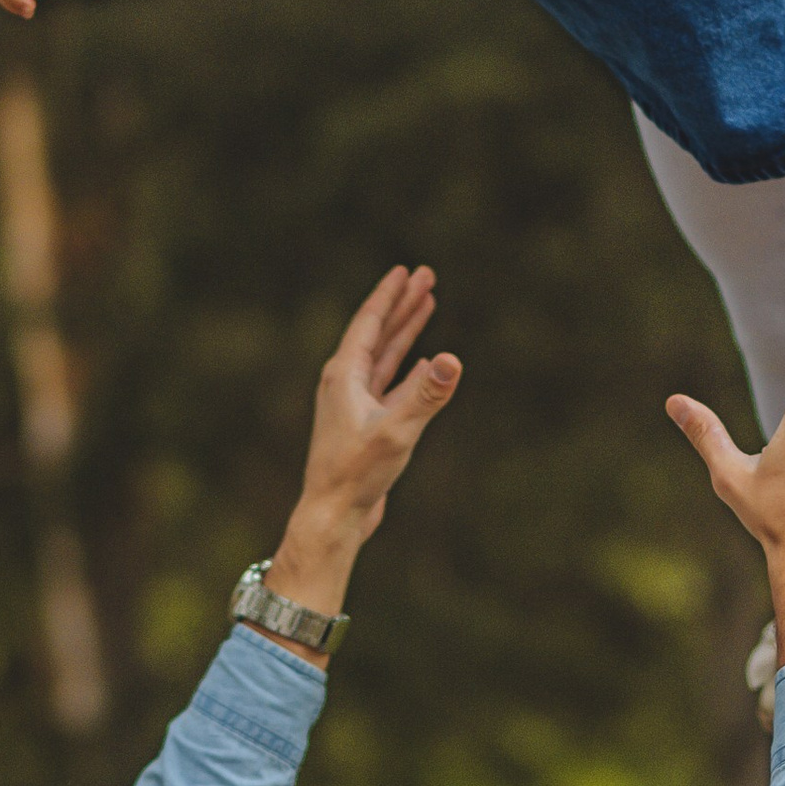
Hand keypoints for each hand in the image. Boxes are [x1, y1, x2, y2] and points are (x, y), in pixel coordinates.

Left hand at [260, 264, 463, 639]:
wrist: (333, 515)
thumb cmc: (357, 474)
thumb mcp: (396, 431)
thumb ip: (426, 395)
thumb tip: (451, 359)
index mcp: (344, 375)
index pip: (370, 322)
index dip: (389, 295)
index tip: (406, 270)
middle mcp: (345, 384)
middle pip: (379, 332)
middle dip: (403, 304)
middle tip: (427, 276)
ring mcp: (355, 404)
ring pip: (385, 356)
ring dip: (406, 330)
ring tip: (426, 304)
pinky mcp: (366, 424)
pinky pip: (389, 383)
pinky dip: (408, 368)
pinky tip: (424, 361)